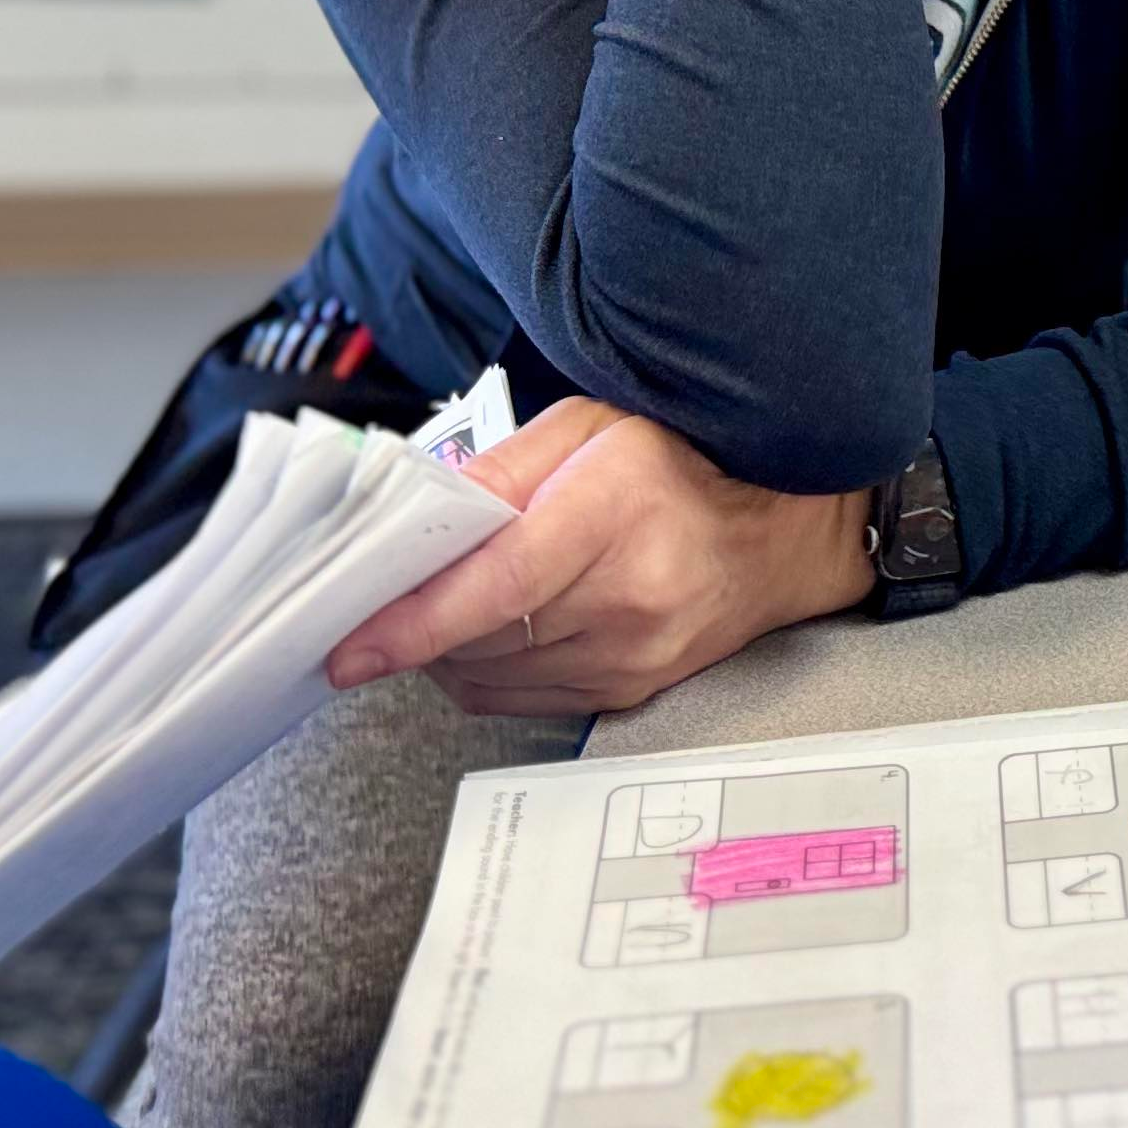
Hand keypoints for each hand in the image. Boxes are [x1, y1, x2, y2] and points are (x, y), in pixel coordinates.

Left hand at [326, 400, 873, 714]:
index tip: (348, 646)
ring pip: (493, 678)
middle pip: (483, 638)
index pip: (498, 588)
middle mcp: (630, 596)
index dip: (413, 623)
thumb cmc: (680, 466)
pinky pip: (521, 699)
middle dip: (415, 628)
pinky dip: (483, 671)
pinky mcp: (629, 692)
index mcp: (616, 512)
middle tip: (378, 600)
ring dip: (445, 652)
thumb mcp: (590, 427)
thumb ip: (500, 469)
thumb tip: (418, 516)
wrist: (780, 534)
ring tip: (440, 606)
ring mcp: (633, 656)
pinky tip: (484, 633)